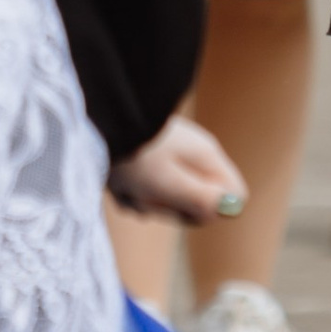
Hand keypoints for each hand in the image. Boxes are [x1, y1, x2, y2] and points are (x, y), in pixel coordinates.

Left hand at [110, 113, 245, 224]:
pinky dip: (130, 192)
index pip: (234, 195)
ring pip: (167, 198)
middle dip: (169, 208)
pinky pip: (145, 189)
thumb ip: (201, 199)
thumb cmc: (133, 154)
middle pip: (197, 202)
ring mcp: (171, 157)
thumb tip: (232, 209)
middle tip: (146, 195)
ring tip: (126, 186)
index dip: (210, 210)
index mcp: (206, 157)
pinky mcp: (148, 160)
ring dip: (143, 201)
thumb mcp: (168, 182)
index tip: (182, 206)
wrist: (96, 121)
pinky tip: (116, 182)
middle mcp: (194, 156)